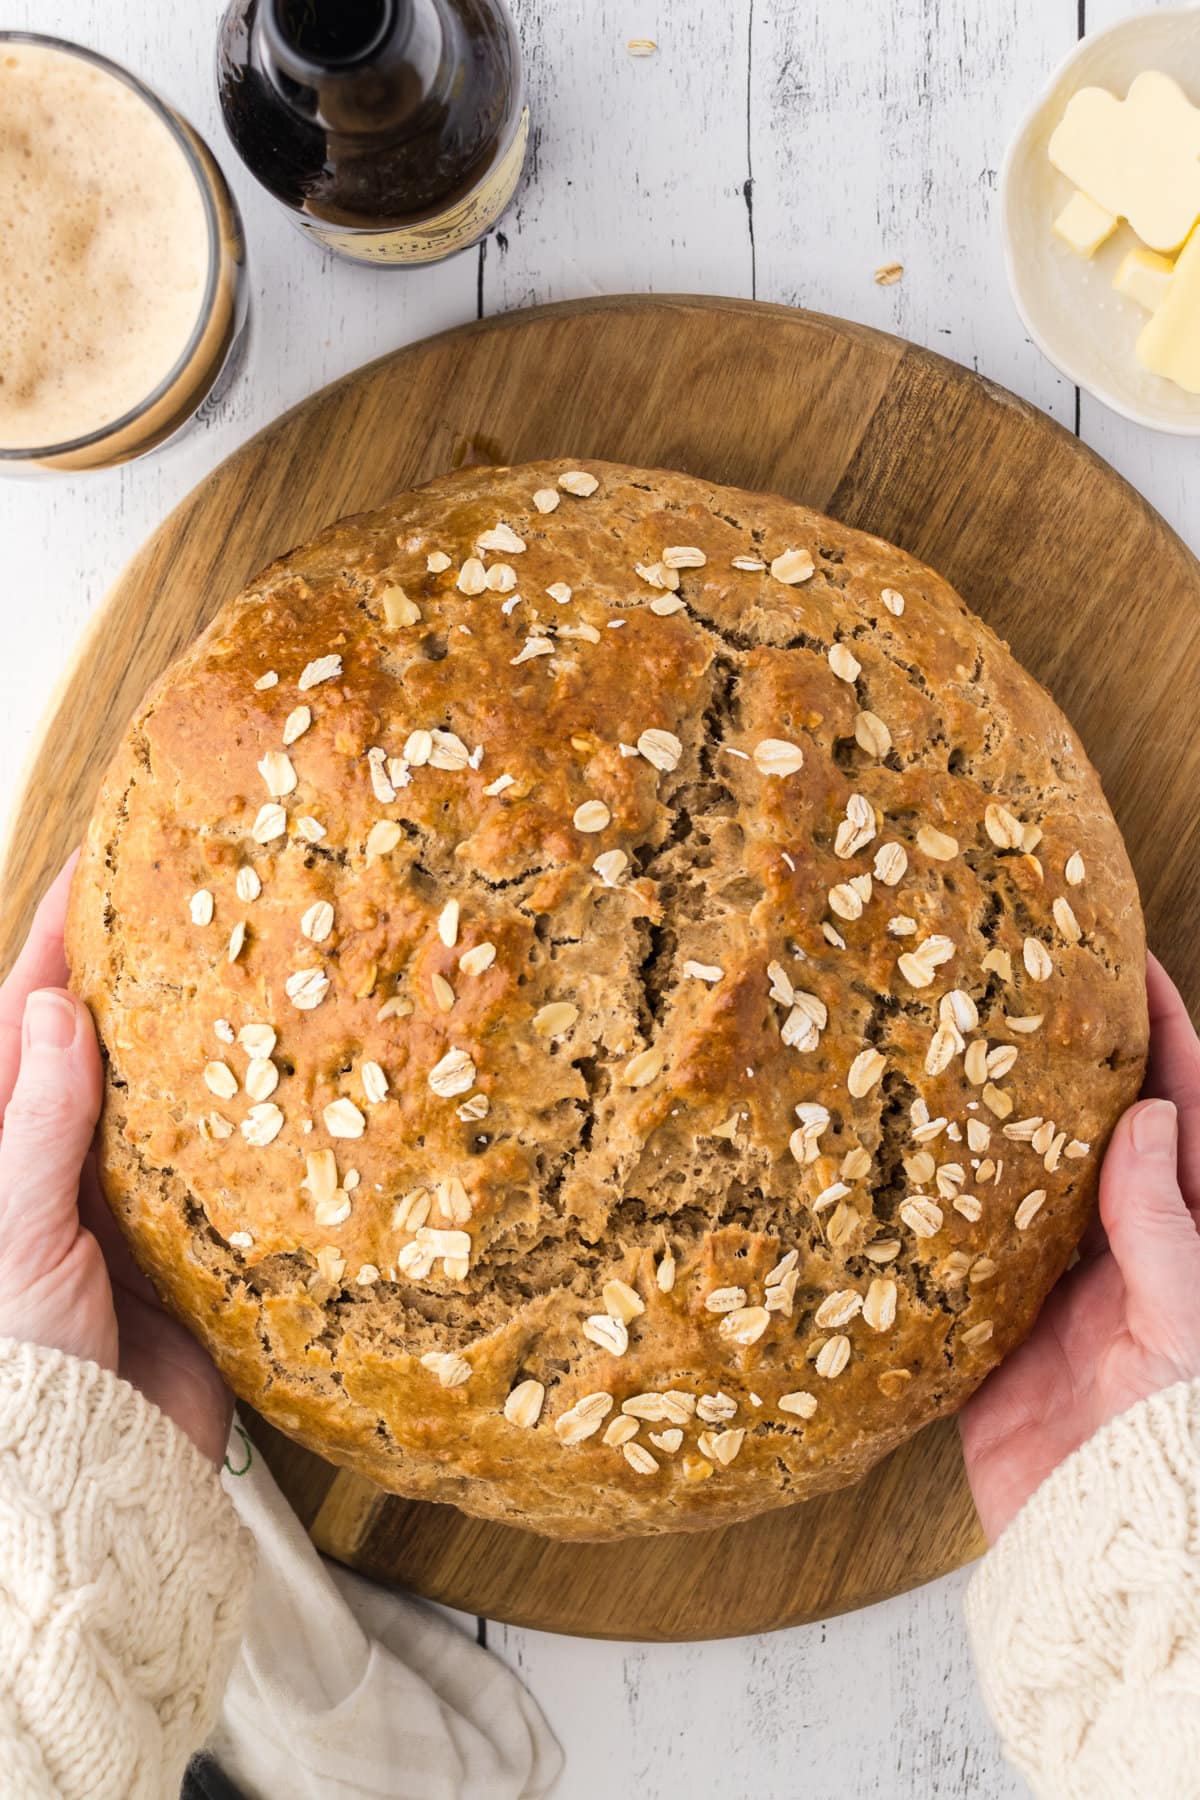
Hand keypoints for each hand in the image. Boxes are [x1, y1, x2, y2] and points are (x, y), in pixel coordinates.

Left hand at [0, 858, 231, 1465]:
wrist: (91, 1486)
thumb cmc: (14, 1361)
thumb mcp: (11, 1232)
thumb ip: (36, 1123)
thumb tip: (53, 1005)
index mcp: (8, 1144)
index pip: (29, 1014)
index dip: (61, 936)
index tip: (103, 861)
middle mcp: (72, 1160)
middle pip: (115, 1042)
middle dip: (152, 971)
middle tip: (210, 897)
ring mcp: (140, 1200)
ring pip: (183, 1096)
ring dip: (218, 1040)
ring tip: (269, 961)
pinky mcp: (204, 1246)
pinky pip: (240, 1166)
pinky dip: (268, 1125)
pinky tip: (306, 1078)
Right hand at [961, 953, 1199, 1540]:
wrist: (1116, 1569)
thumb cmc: (1185, 1460)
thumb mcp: (1191, 1335)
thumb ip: (1168, 1230)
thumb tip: (1146, 1119)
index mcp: (1187, 1247)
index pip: (1182, 1112)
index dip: (1161, 1033)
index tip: (1124, 961)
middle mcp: (1122, 1261)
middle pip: (1088, 1137)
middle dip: (1060, 1063)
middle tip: (1012, 990)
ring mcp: (1054, 1304)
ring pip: (1013, 1193)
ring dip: (986, 1132)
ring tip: (943, 1057)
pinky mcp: (989, 1353)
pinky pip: (951, 1273)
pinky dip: (925, 1226)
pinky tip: (893, 1173)